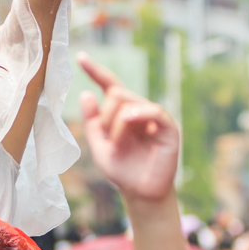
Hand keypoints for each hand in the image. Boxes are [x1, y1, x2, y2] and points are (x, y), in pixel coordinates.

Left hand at [76, 53, 178, 203]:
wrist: (139, 192)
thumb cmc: (121, 169)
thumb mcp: (99, 145)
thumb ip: (92, 121)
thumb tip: (86, 93)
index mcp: (122, 112)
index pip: (110, 84)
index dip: (95, 70)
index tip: (80, 57)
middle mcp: (139, 110)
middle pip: (116, 93)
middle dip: (105, 116)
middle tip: (108, 138)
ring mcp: (154, 117)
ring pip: (128, 102)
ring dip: (116, 125)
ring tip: (119, 143)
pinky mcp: (168, 127)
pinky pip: (153, 110)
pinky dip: (138, 114)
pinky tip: (129, 120)